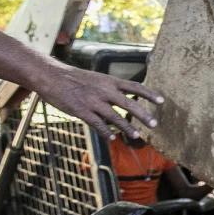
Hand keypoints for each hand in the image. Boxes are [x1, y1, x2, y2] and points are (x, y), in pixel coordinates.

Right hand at [34, 63, 163, 140]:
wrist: (51, 76)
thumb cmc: (74, 78)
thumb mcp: (96, 78)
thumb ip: (110, 88)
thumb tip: (123, 99)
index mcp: (109, 81)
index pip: (134, 86)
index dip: (149, 94)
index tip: (162, 101)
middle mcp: (104, 90)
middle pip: (128, 104)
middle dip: (143, 115)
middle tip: (154, 125)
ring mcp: (93, 101)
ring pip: (115, 117)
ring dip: (126, 128)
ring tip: (136, 136)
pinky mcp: (82, 111)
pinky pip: (97, 124)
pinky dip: (106, 132)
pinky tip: (112, 138)